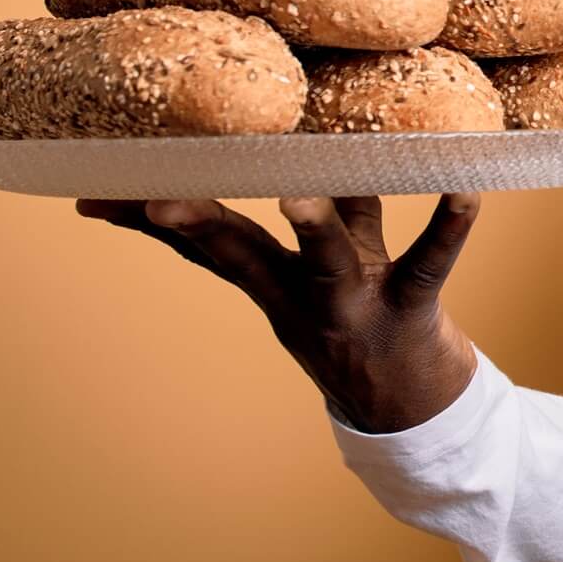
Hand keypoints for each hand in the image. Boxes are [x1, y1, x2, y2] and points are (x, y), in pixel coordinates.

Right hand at [74, 193, 483, 431]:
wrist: (414, 411)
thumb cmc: (363, 319)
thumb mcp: (326, 269)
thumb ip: (320, 212)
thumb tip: (296, 150)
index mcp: (274, 283)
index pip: (204, 246)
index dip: (150, 221)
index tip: (95, 192)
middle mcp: (304, 296)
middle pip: (244, 254)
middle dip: (201, 226)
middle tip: (159, 199)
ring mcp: (355, 305)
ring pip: (330, 259)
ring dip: (315, 228)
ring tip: (297, 196)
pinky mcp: (411, 308)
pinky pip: (430, 264)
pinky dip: (448, 228)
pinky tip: (467, 192)